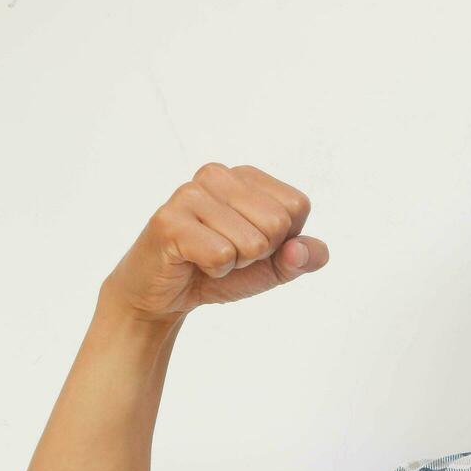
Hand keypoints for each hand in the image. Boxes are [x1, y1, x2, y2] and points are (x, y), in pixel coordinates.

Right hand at [101, 162, 327, 323]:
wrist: (165, 295)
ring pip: (251, 242)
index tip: (250, 241)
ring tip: (208, 256)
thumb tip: (302, 250)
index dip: (282, 238)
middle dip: (258, 252)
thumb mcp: (275, 266)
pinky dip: (214, 271)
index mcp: (246, 176)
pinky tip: (193, 262)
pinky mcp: (169, 221)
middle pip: (277, 223)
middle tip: (227, 251)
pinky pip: (222, 255)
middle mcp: (217, 175)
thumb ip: (305, 257)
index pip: (297, 205)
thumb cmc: (221, 270)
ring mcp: (190, 194)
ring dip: (234, 263)